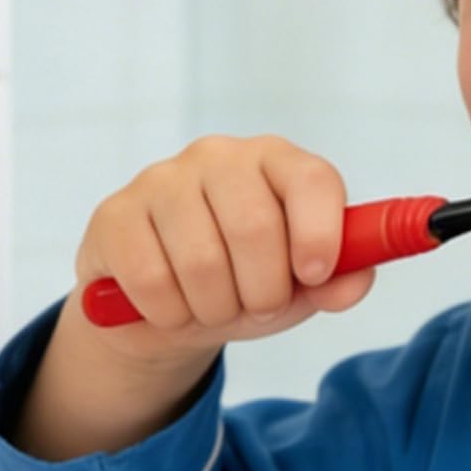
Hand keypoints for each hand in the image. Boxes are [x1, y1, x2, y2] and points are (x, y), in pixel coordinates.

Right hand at [74, 135, 374, 363]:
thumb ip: (336, 282)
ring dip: (215, 309)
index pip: (310, 179)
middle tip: (257, 306)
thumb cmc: (242, 283)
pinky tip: (169, 306)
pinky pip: (150, 279)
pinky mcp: (114, 214)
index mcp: (275, 162)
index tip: (312, 275)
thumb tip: (356, 280)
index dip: (319, 232)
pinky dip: (169, 313)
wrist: (164, 310)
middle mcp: (218, 156)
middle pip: (253, 227)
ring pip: (201, 261)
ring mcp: (161, 180)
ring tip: (213, 307)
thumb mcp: (297, 289)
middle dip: (262, 291)